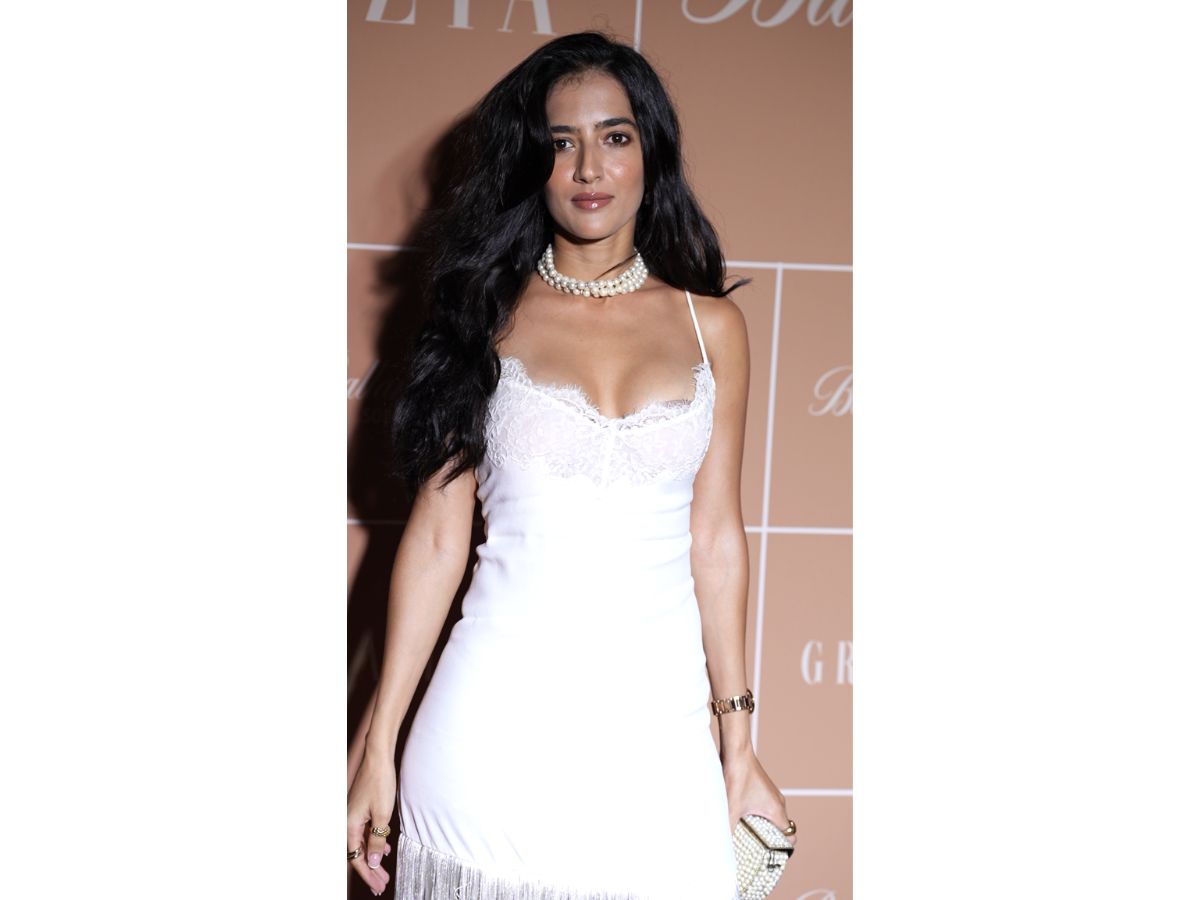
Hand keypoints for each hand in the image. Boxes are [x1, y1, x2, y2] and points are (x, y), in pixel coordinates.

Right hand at [347, 749, 396, 896]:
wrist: (378, 758)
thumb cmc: (379, 782)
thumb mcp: (382, 814)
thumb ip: (377, 839)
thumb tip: (373, 861)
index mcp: (349, 825)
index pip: (357, 857)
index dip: (367, 873)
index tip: (377, 884)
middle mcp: (348, 822)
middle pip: (357, 853)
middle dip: (370, 870)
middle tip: (380, 884)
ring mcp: (354, 816)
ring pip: (361, 843)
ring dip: (372, 858)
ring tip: (383, 872)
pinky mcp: (360, 811)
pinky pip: (364, 833)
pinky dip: (374, 843)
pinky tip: (383, 849)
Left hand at [720, 746, 796, 848]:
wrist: (737, 751)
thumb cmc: (738, 777)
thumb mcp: (731, 808)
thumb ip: (728, 830)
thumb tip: (722, 847)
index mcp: (777, 810)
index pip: (790, 837)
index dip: (781, 849)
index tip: (768, 856)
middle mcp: (778, 803)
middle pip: (780, 830)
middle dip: (769, 841)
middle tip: (755, 850)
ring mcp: (772, 795)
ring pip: (772, 819)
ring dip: (762, 828)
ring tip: (747, 836)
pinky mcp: (763, 790)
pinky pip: (765, 809)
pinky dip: (758, 817)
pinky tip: (742, 818)